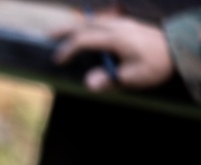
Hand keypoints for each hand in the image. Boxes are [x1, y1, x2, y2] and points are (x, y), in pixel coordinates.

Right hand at [54, 14, 174, 91]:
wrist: (179, 50)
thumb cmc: (157, 65)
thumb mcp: (135, 77)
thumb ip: (110, 80)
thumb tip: (89, 83)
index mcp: (117, 38)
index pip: (85, 40)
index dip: (68, 49)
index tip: (57, 60)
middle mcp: (119, 26)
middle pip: (86, 23)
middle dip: (66, 30)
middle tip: (48, 36)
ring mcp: (124, 22)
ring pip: (95, 19)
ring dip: (77, 25)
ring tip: (63, 33)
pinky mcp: (129, 24)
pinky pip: (104, 20)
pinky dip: (90, 24)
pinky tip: (87, 31)